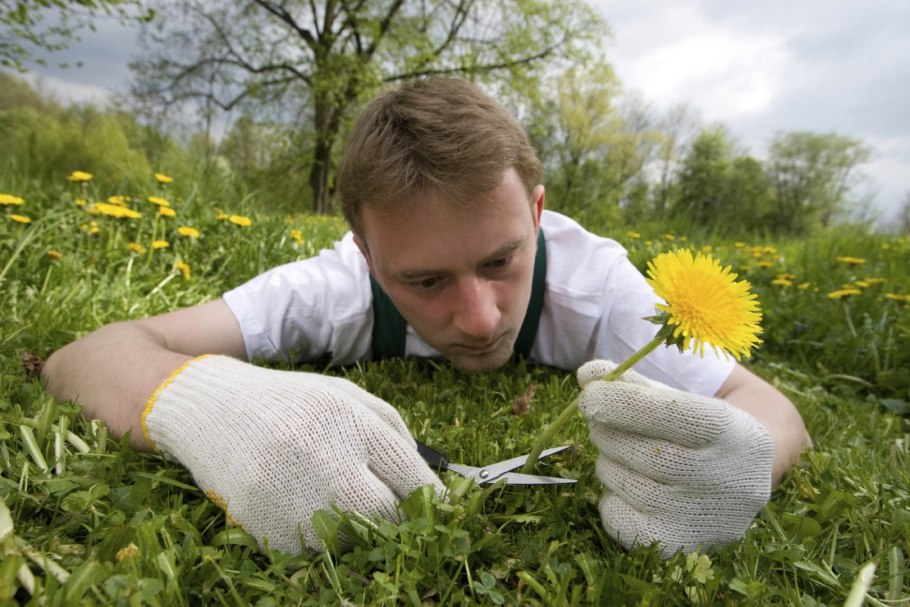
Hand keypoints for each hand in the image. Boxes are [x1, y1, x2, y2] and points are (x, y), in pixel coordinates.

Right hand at [143, 355, 444, 552]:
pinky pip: (313, 552)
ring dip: (354, 527)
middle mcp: (324, 463)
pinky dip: (317, 537)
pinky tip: (299, 503)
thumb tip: (431, 482)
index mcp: (350, 425)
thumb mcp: (346, 396)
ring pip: (351, 540)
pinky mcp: (268, 531)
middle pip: (387, 518)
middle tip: (387, 506)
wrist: (213, 410)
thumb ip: (393, 432)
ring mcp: (293, 500)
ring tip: (331, 494)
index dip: (434, 500)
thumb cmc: (292, 403)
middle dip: (395, 517)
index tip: (441, 511)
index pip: (412, 479)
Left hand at [576, 359, 772, 555]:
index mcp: (729, 432)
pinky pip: (617, 519)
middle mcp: (723, 478)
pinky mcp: (677, 545)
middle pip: (641, 450)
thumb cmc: (700, 431)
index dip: (621, 402)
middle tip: (602, 423)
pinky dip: (609, 500)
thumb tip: (585, 375)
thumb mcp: (679, 399)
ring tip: (624, 455)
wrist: (745, 479)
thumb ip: (632, 384)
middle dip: (607, 431)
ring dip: (607, 461)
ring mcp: (701, 517)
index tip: (589, 394)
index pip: (669, 414)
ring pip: (623, 482)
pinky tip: (628, 489)